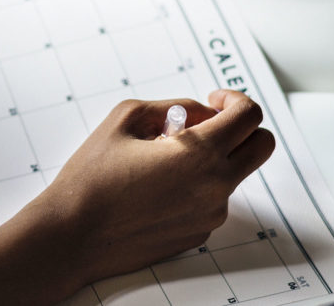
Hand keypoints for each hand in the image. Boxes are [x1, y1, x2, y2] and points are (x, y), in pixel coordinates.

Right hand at [35, 90, 275, 285]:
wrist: (73, 235)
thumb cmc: (91, 178)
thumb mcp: (126, 118)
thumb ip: (173, 106)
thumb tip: (199, 114)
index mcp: (201, 154)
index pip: (249, 115)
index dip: (234, 99)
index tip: (214, 101)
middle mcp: (215, 187)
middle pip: (260, 146)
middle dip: (240, 128)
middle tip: (206, 125)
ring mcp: (210, 214)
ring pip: (233, 174)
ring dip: (211, 159)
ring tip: (161, 161)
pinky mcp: (199, 233)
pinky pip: (211, 199)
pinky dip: (195, 186)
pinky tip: (156, 188)